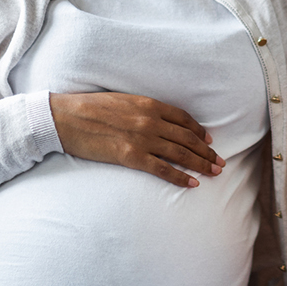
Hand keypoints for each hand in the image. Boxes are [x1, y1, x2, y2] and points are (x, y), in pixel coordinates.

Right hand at [49, 92, 223, 187]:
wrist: (66, 118)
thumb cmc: (91, 108)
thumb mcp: (123, 101)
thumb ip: (143, 110)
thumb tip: (158, 121)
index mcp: (149, 104)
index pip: (184, 119)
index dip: (199, 131)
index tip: (209, 141)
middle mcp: (151, 120)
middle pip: (188, 138)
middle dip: (207, 152)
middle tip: (220, 162)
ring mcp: (142, 138)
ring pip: (180, 153)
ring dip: (201, 164)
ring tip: (214, 173)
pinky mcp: (131, 156)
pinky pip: (162, 169)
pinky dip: (180, 177)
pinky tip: (192, 184)